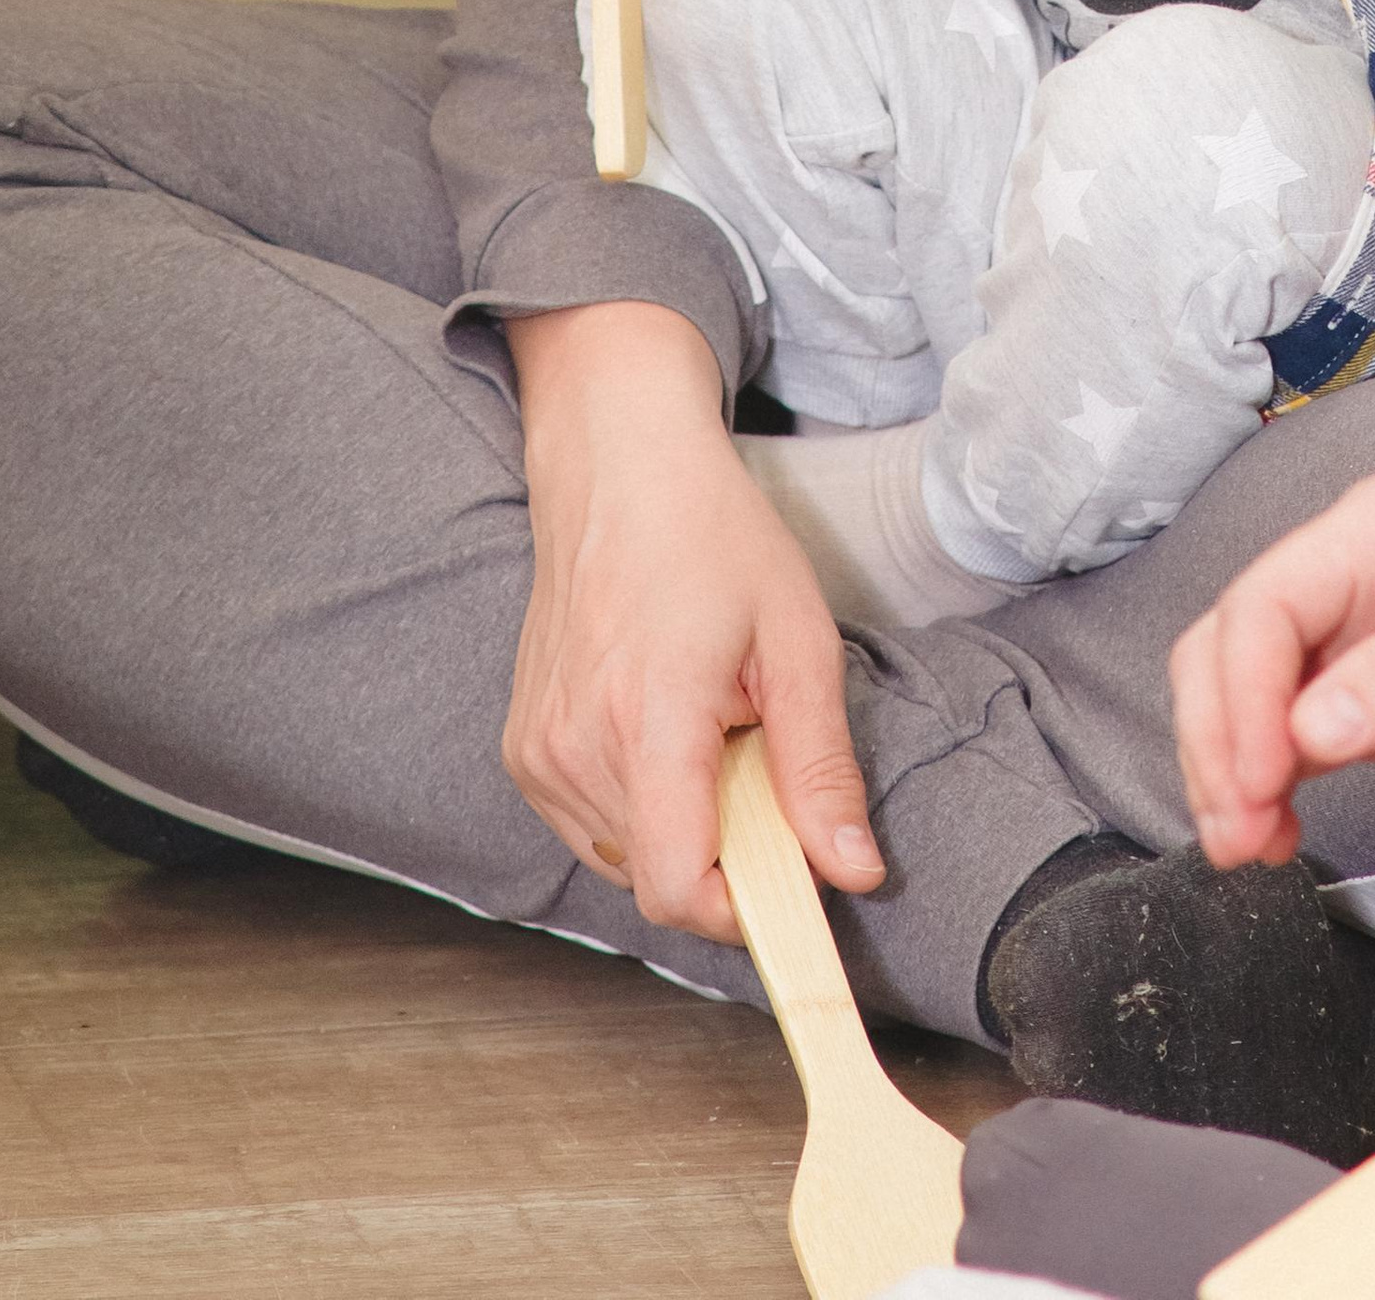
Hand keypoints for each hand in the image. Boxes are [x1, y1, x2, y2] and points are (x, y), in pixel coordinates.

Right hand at [504, 305, 880, 938]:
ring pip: (625, 857)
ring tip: (708, 728)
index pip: (677, 888)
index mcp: (647, 721)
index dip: (742, 907)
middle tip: (757, 756)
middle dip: (724, 850)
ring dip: (681, 824)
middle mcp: (573, 747)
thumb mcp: (798, 638)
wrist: (616, 466)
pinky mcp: (522, 751)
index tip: (791, 877)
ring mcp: (536, 753)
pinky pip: (591, 824)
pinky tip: (662, 726)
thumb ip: (822, 767)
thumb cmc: (712, 533)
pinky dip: (640, 801)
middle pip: (658, 878)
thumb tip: (852, 871)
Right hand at [1173, 470, 1374, 869]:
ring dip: (1234, 771)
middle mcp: (1360, 583)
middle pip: (1234, 651)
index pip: (1263, 606)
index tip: (1256, 777)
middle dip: (1218, 738)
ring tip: (1251, 847)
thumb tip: (1308, 729)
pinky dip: (1279, 790)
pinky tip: (1282, 836)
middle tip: (1238, 829)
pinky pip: (1309, 748)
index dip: (1240, 695)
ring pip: (1257, 704)